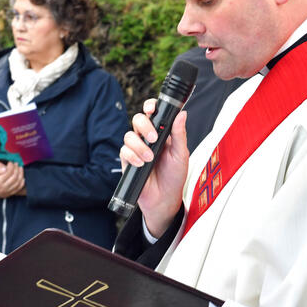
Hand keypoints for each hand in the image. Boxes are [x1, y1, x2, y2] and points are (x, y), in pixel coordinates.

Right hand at [0, 158, 25, 198]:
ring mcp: (6, 192)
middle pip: (14, 177)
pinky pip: (18, 188)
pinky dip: (21, 182)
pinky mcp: (8, 194)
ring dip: (21, 174)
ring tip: (20, 168)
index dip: (11, 166)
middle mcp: (3, 188)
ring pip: (18, 183)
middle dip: (17, 169)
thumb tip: (5, 168)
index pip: (8, 173)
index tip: (10, 162)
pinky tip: (21, 177)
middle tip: (16, 164)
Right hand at [119, 102, 189, 235]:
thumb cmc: (174, 177)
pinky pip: (124, 151)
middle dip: (144, 125)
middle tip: (153, 138)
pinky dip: (132, 156)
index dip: (150, 107)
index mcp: (162, 133)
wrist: (164, 199)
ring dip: (139, 145)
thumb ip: (179, 134)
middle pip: (138, 119)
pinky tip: (141, 164)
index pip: (154, 113)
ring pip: (129, 135)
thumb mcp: (181, 155)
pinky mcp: (128, 160)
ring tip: (150, 158)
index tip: (152, 109)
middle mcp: (148, 138)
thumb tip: (182, 114)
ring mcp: (137, 149)